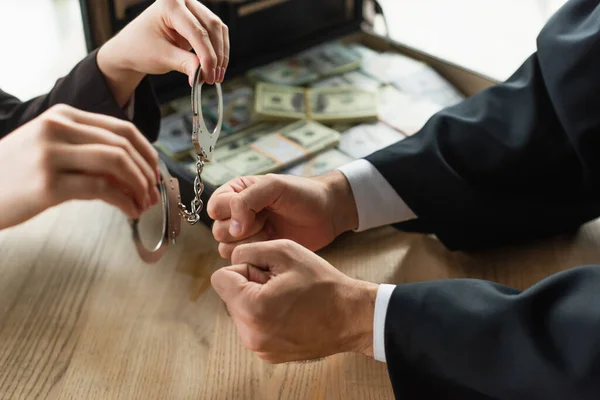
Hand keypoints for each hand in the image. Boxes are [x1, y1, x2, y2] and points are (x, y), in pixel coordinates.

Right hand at [0, 104, 158, 229]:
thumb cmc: (15, 174)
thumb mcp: (49, 149)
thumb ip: (88, 154)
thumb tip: (134, 173)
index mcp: (62, 116)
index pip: (121, 128)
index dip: (147, 152)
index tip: (156, 171)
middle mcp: (57, 128)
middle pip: (123, 145)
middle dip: (147, 172)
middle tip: (154, 193)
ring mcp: (51, 155)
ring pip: (117, 163)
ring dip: (139, 186)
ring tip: (145, 203)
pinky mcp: (48, 185)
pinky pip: (102, 189)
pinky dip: (125, 201)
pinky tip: (131, 211)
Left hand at [97, 0, 228, 105]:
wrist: (133, 47)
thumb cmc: (141, 48)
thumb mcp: (162, 57)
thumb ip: (184, 64)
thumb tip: (204, 75)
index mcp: (169, 4)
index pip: (196, 31)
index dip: (207, 55)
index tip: (209, 76)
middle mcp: (183, 1)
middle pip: (211, 26)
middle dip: (216, 55)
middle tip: (214, 78)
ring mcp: (193, 9)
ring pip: (218, 30)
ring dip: (221, 54)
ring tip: (216, 76)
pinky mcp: (199, 20)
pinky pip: (217, 34)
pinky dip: (219, 52)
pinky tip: (216, 68)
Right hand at [207, 172, 358, 258]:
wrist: (327, 213)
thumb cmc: (302, 194)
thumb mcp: (274, 187)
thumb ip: (247, 200)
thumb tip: (233, 228)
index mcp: (236, 193)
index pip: (215, 207)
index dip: (232, 213)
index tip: (257, 212)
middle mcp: (236, 213)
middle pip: (218, 230)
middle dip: (243, 230)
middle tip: (267, 221)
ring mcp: (245, 234)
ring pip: (226, 248)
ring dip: (250, 243)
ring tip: (271, 232)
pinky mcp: (256, 250)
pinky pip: (241, 259)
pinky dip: (256, 254)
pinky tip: (273, 243)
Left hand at [211, 239, 377, 362]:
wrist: (351, 316)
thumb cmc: (322, 283)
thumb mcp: (285, 251)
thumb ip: (249, 250)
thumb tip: (232, 260)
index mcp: (252, 308)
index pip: (220, 278)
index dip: (244, 268)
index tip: (268, 272)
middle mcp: (251, 334)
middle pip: (229, 296)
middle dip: (250, 286)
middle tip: (282, 285)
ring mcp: (259, 348)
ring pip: (241, 311)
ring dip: (257, 301)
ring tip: (288, 299)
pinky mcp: (268, 355)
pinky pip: (254, 327)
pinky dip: (266, 317)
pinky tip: (291, 313)